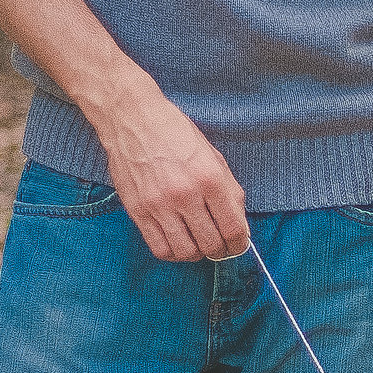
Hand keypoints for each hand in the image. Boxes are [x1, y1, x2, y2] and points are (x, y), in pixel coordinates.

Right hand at [98, 79, 249, 263]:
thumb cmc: (175, 133)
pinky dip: (173, 253)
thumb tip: (240, 225)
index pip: (233, 228)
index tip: (238, 245)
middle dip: (220, 250)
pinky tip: (178, 243)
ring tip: (198, 244)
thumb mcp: (213, 156)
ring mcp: (159, 205)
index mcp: (210, 178)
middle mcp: (185, 194)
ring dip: (197, 254)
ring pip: (186, 251)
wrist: (133, 119)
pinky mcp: (138, 210)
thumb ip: (230, 192)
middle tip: (219, 246)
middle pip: (211, 244)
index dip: (239, 244)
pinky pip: (159, 248)